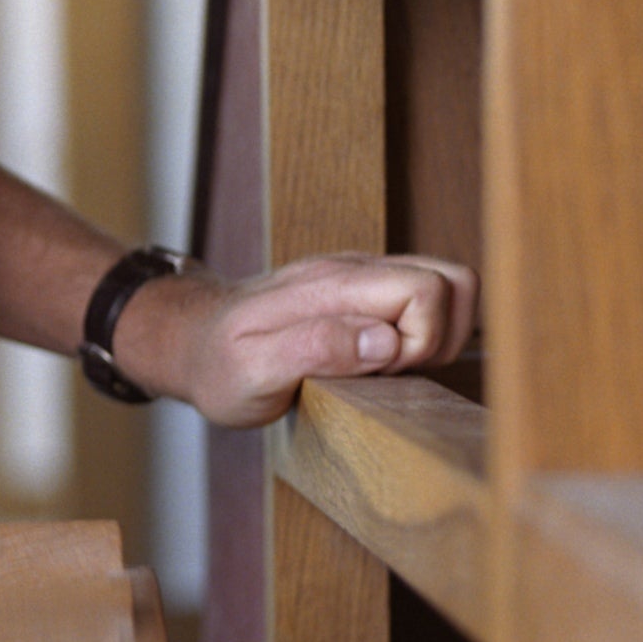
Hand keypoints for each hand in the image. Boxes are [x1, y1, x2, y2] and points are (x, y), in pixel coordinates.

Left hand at [122, 252, 477, 426]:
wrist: (188, 341)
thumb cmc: (216, 365)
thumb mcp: (251, 372)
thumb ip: (316, 350)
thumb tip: (385, 339)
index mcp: (331, 285)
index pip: (427, 289)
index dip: (422, 340)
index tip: (383, 371)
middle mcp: (352, 269)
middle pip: (453, 279)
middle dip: (442, 336)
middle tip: (395, 372)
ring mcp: (359, 276)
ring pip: (446, 285)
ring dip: (437, 335)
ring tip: (390, 368)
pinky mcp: (361, 290)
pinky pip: (422, 298)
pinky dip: (421, 333)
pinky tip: (381, 361)